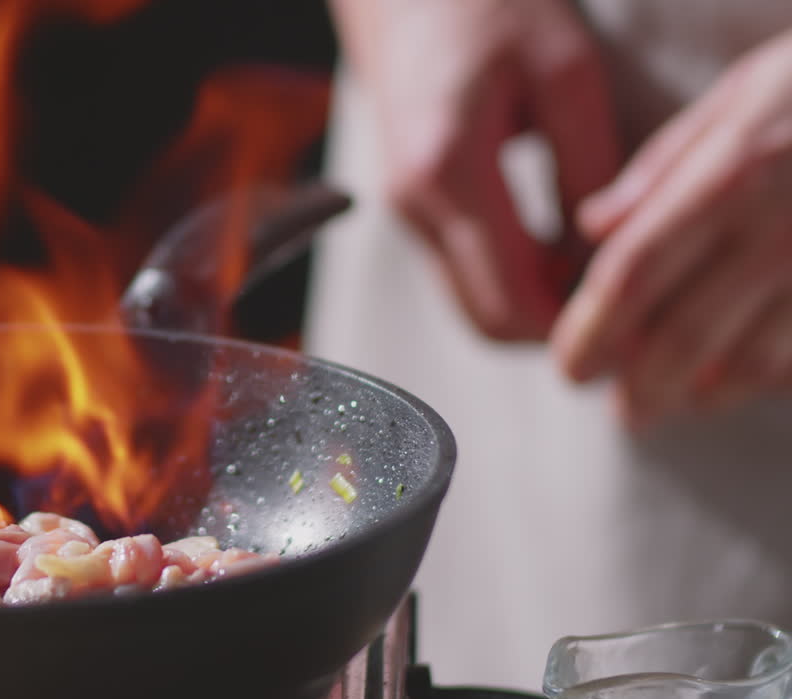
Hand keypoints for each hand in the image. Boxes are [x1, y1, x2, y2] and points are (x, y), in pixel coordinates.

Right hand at [333, 0, 620, 339]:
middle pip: (486, 321)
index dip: (573, 329)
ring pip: (474, 303)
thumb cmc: (485, 8)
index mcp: (446, 172)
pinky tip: (558, 249)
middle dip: (557, 328)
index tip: (631, 325)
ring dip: (536, 304)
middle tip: (623, 307)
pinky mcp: (410, 210)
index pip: (510, 302)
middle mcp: (411, 206)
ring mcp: (404, 213)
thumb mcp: (564, 73)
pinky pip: (464, 273)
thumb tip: (604, 257)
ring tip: (597, 273)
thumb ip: (588, 169)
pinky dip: (513, 280)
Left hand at [552, 29, 791, 425]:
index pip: (633, 273)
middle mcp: (778, 231)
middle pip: (685, 334)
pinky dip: (762, 383)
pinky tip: (731, 390)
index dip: (591, 330)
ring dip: (697, 395)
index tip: (571, 365)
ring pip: (751, 362)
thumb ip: (663, 165)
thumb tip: (593, 224)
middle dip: (639, 385)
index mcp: (731, 176)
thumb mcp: (743, 93)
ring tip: (663, 408)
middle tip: (617, 410)